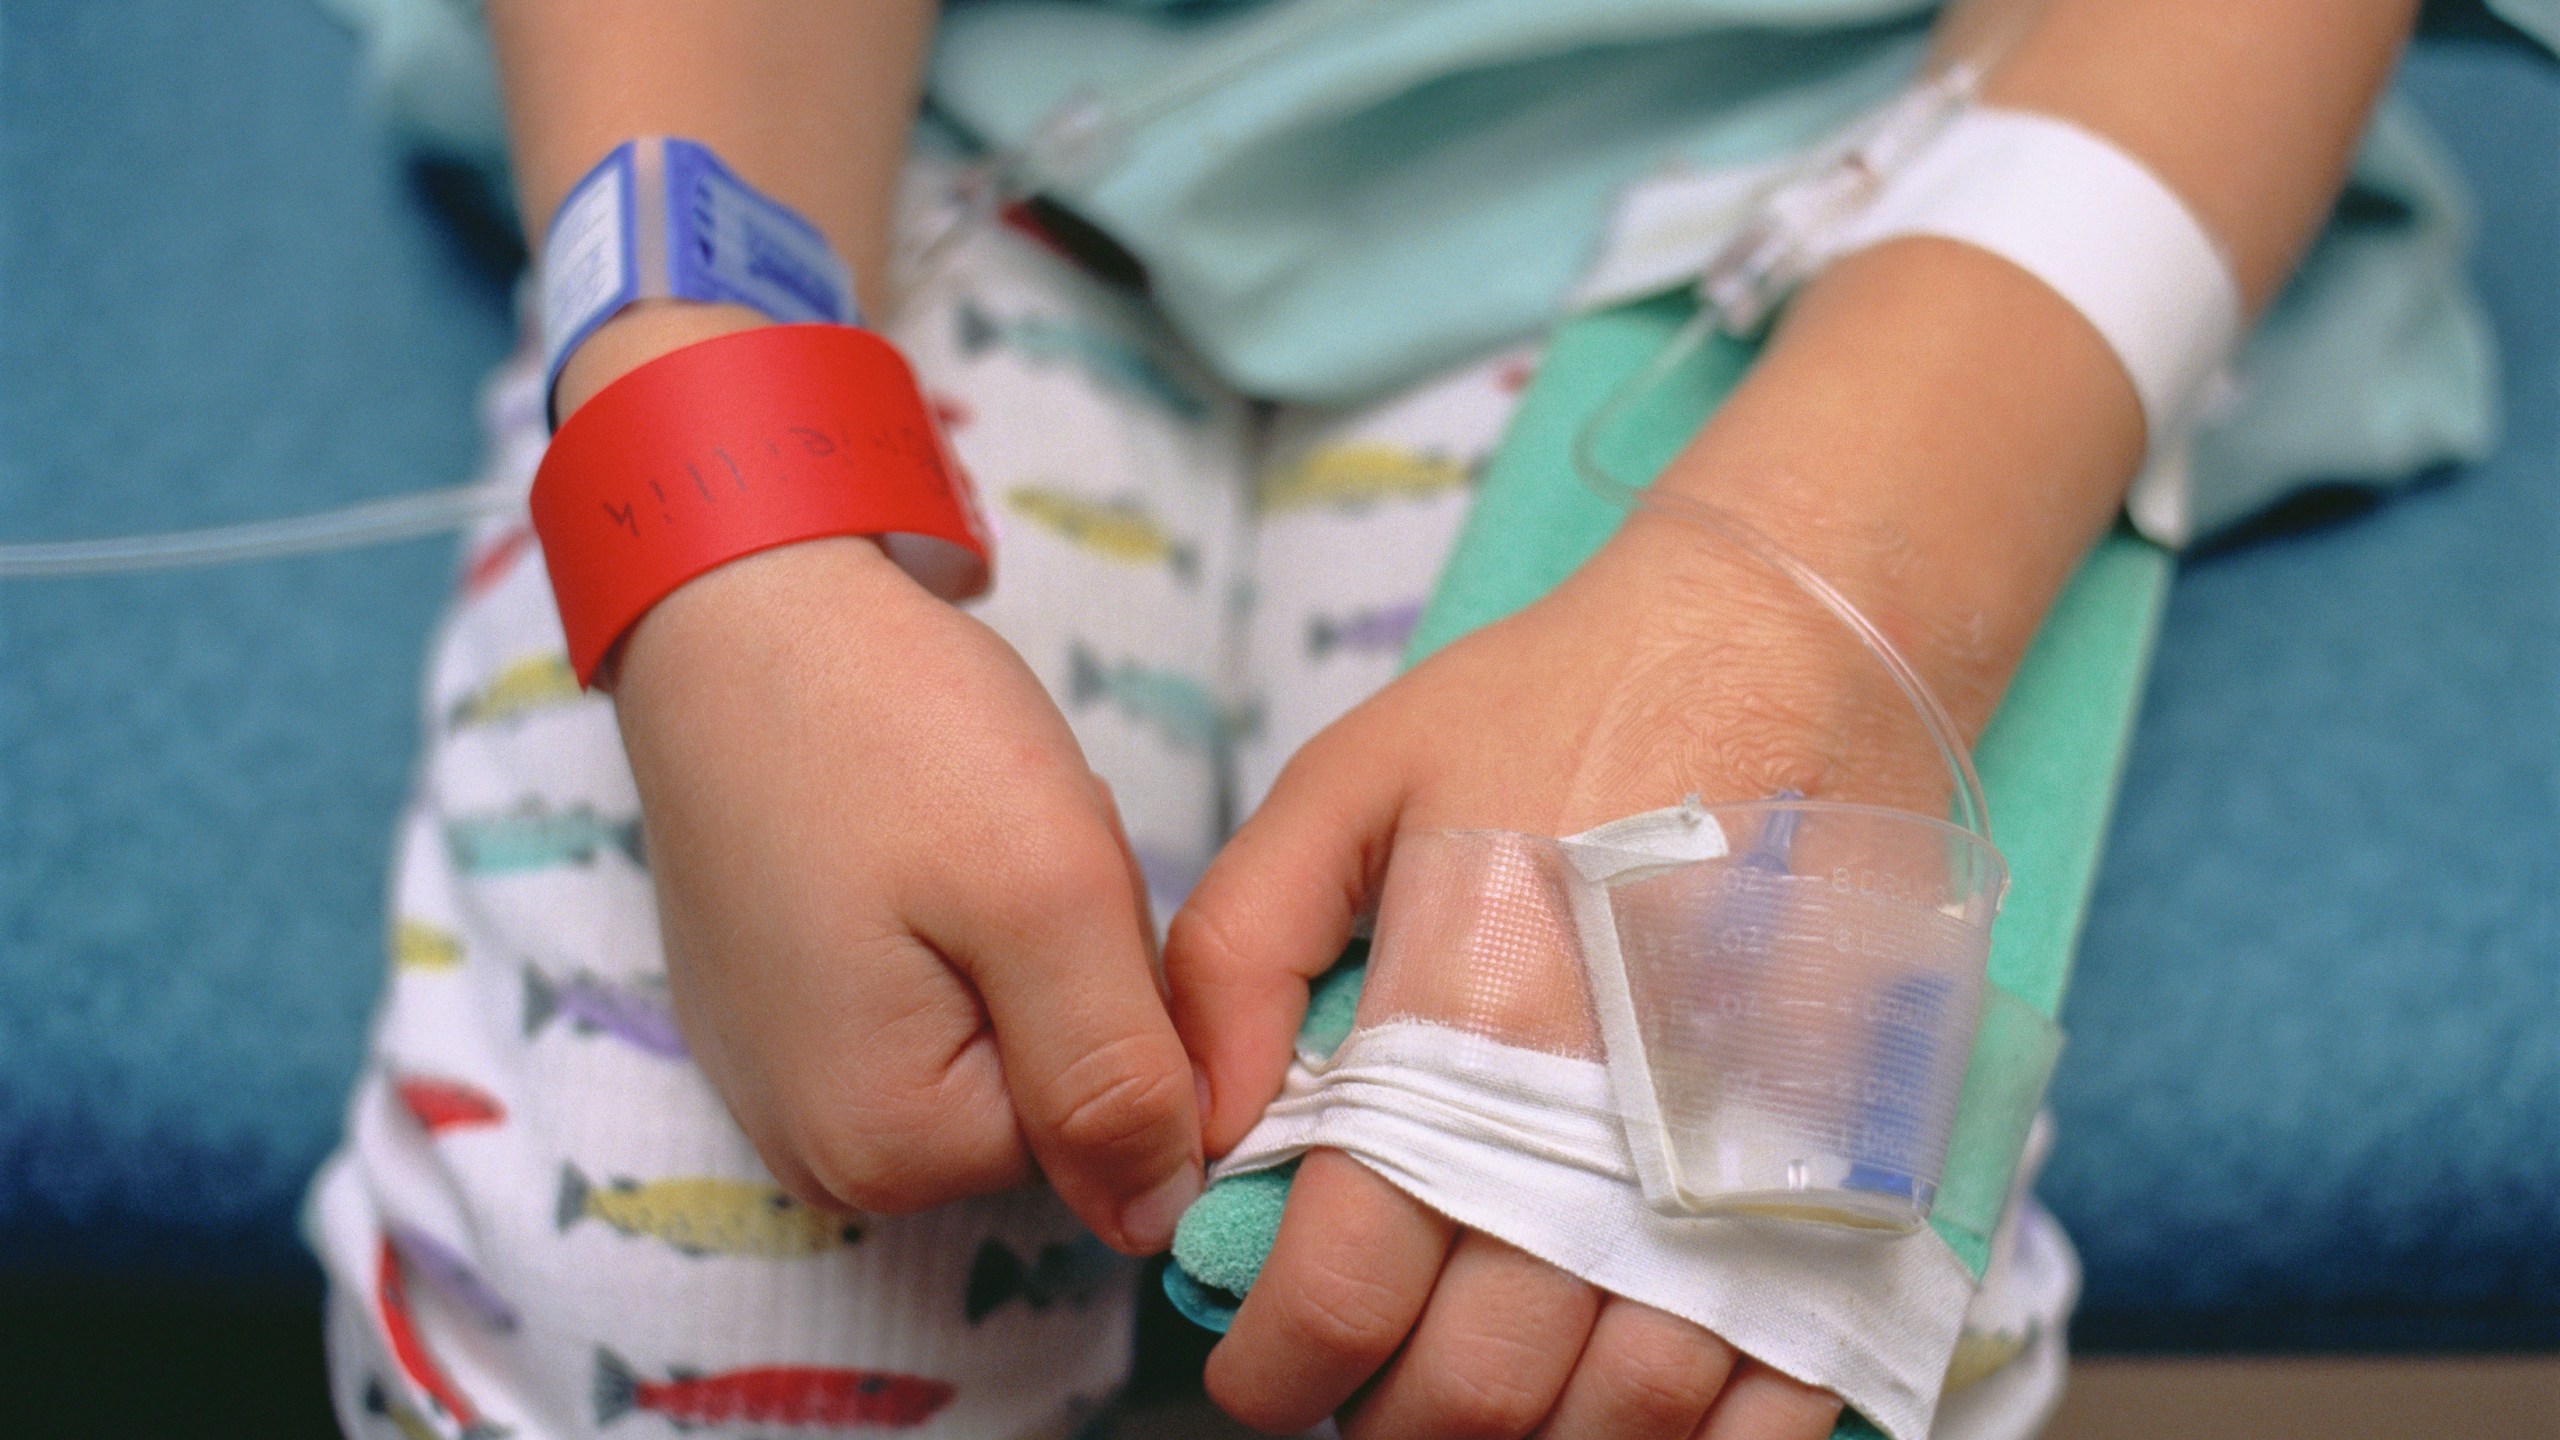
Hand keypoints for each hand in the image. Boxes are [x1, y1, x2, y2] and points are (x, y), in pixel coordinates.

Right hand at [611, 535, 1202, 1252]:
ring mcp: (792, 1083)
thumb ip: (1115, 1077)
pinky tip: (914, 843)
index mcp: (888, 1148)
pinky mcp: (787, 1012)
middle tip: (1010, 847)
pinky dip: (960, 919)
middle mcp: (824, 1152)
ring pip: (1002, 1039)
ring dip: (1020, 939)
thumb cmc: (887, 726)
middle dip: (1068, 971)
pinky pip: (934, 996)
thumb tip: (1159, 1224)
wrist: (740, 607)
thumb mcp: (1046, 894)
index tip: (1059, 888)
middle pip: (1047, 1098)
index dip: (1123, 1000)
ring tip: (959, 836)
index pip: (1106, 1134)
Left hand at [1168, 513, 1960, 1435]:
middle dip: (1389, 1425)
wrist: (1785, 644)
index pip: (1345, 1287)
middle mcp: (1617, 1120)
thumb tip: (1202, 1139)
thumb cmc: (1554, 709)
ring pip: (1627, 1419)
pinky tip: (1630, 1419)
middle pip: (1482, 1388)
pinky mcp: (1857, 1175)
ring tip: (1475, 1398)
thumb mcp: (1349, 783)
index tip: (1258, 1371)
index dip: (1276, 1367)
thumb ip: (1238, 959)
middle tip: (1357, 1391)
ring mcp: (1753, 1162)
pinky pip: (1785, 1395)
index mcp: (1476, 1018)